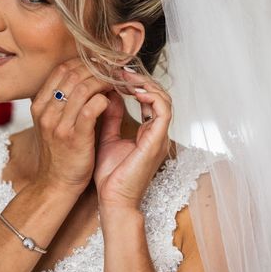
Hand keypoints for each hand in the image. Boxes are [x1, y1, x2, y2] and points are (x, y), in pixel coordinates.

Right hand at [30, 57, 113, 193]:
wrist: (56, 183)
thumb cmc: (60, 152)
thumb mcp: (54, 122)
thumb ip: (66, 100)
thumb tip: (88, 77)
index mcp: (40, 104)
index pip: (62, 69)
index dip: (84, 62)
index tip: (100, 64)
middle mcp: (46, 111)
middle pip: (73, 74)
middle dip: (96, 68)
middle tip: (112, 70)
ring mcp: (59, 124)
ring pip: (83, 87)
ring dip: (103, 82)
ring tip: (115, 83)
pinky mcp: (75, 136)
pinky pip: (91, 108)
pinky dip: (103, 99)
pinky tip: (110, 101)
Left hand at [93, 69, 171, 210]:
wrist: (113, 201)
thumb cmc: (110, 176)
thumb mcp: (107, 137)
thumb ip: (111, 116)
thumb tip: (108, 93)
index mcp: (147, 132)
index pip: (149, 100)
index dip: (135, 84)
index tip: (117, 74)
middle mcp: (156, 133)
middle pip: (159, 96)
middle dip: (141, 80)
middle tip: (121, 70)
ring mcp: (159, 137)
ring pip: (164, 99)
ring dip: (146, 84)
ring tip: (126, 77)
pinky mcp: (157, 141)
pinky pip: (163, 111)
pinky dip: (151, 97)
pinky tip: (134, 90)